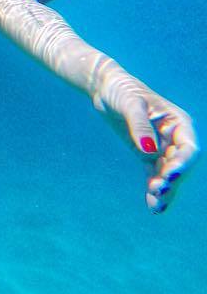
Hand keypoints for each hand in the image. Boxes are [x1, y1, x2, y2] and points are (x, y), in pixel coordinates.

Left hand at [94, 75, 198, 212]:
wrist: (104, 87)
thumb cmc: (121, 89)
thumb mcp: (130, 104)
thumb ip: (140, 126)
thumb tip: (148, 150)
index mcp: (178, 122)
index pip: (189, 148)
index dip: (182, 163)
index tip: (170, 175)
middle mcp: (174, 137)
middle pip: (180, 164)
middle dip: (172, 179)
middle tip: (157, 190)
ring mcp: (161, 147)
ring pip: (167, 173)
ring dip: (164, 189)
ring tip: (156, 205)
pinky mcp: (146, 154)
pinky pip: (154, 174)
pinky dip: (154, 188)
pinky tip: (153, 205)